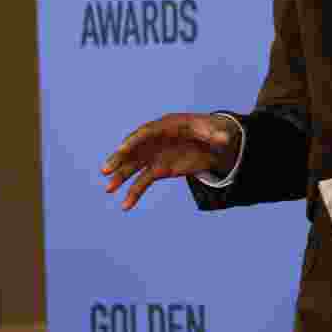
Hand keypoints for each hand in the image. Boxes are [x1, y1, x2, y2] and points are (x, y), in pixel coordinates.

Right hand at [101, 113, 240, 209]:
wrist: (213, 144)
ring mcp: (155, 154)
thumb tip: (226, 140)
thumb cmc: (213, 132)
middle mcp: (156, 140)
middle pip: (134, 148)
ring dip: (121, 177)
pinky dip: (134, 193)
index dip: (134, 140)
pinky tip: (125, 206)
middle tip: (106, 170)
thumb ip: (218, 136)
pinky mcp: (158, 169)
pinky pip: (142, 181)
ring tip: (109, 189)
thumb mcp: (217, 132)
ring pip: (134, 166)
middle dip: (120, 158)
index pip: (147, 131)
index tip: (122, 149)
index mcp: (168, 126)